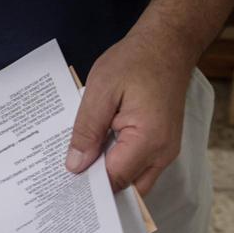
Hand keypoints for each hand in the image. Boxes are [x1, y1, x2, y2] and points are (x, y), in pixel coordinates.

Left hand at [66, 24, 194, 194]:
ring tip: (83, 161)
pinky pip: (139, 168)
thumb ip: (87, 130)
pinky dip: (119, 165)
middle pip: (125, 188)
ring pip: (133, 182)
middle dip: (99, 186)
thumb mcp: (101, 89)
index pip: (113, 180)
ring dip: (109, 175)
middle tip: (70, 175)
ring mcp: (166, 152)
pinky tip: (100, 152)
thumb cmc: (137, 60)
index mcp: (148, 140)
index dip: (88, 184)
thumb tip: (75, 166)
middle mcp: (162, 153)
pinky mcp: (163, 146)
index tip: (65, 182)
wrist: (168, 45)